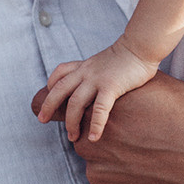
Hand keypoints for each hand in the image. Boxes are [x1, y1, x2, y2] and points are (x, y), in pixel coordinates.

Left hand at [37, 39, 157, 141]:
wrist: (141, 46)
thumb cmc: (130, 56)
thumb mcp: (107, 61)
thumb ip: (100, 71)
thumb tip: (104, 83)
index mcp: (85, 66)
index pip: (60, 73)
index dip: (51, 85)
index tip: (49, 96)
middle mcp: (86, 72)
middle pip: (60, 89)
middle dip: (48, 105)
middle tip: (42, 120)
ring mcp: (97, 79)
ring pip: (75, 102)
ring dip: (71, 122)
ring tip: (72, 137)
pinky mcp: (111, 86)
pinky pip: (99, 109)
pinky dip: (96, 125)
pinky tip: (94, 137)